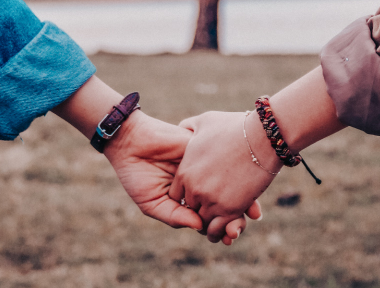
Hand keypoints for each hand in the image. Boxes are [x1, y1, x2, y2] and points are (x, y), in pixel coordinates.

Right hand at [106, 111, 262, 243]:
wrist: (131, 142)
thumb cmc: (136, 174)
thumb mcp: (152, 202)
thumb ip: (174, 216)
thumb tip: (200, 228)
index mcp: (188, 198)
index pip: (209, 216)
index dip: (220, 228)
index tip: (229, 238)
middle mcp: (201, 183)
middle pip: (224, 202)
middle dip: (234, 218)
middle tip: (238, 230)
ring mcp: (206, 167)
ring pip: (231, 185)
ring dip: (241, 201)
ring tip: (248, 216)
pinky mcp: (208, 151)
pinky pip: (227, 164)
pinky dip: (238, 177)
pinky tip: (245, 191)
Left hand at [170, 111, 281, 242]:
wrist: (262, 136)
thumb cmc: (235, 126)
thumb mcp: (205, 122)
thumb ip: (189, 127)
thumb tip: (183, 128)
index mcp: (185, 171)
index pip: (177, 196)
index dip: (188, 196)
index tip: (200, 195)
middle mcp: (194, 189)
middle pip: (189, 210)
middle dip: (199, 210)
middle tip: (211, 210)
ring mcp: (211, 200)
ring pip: (203, 223)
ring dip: (211, 224)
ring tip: (221, 222)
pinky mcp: (230, 209)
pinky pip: (218, 229)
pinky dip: (222, 231)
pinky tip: (229, 228)